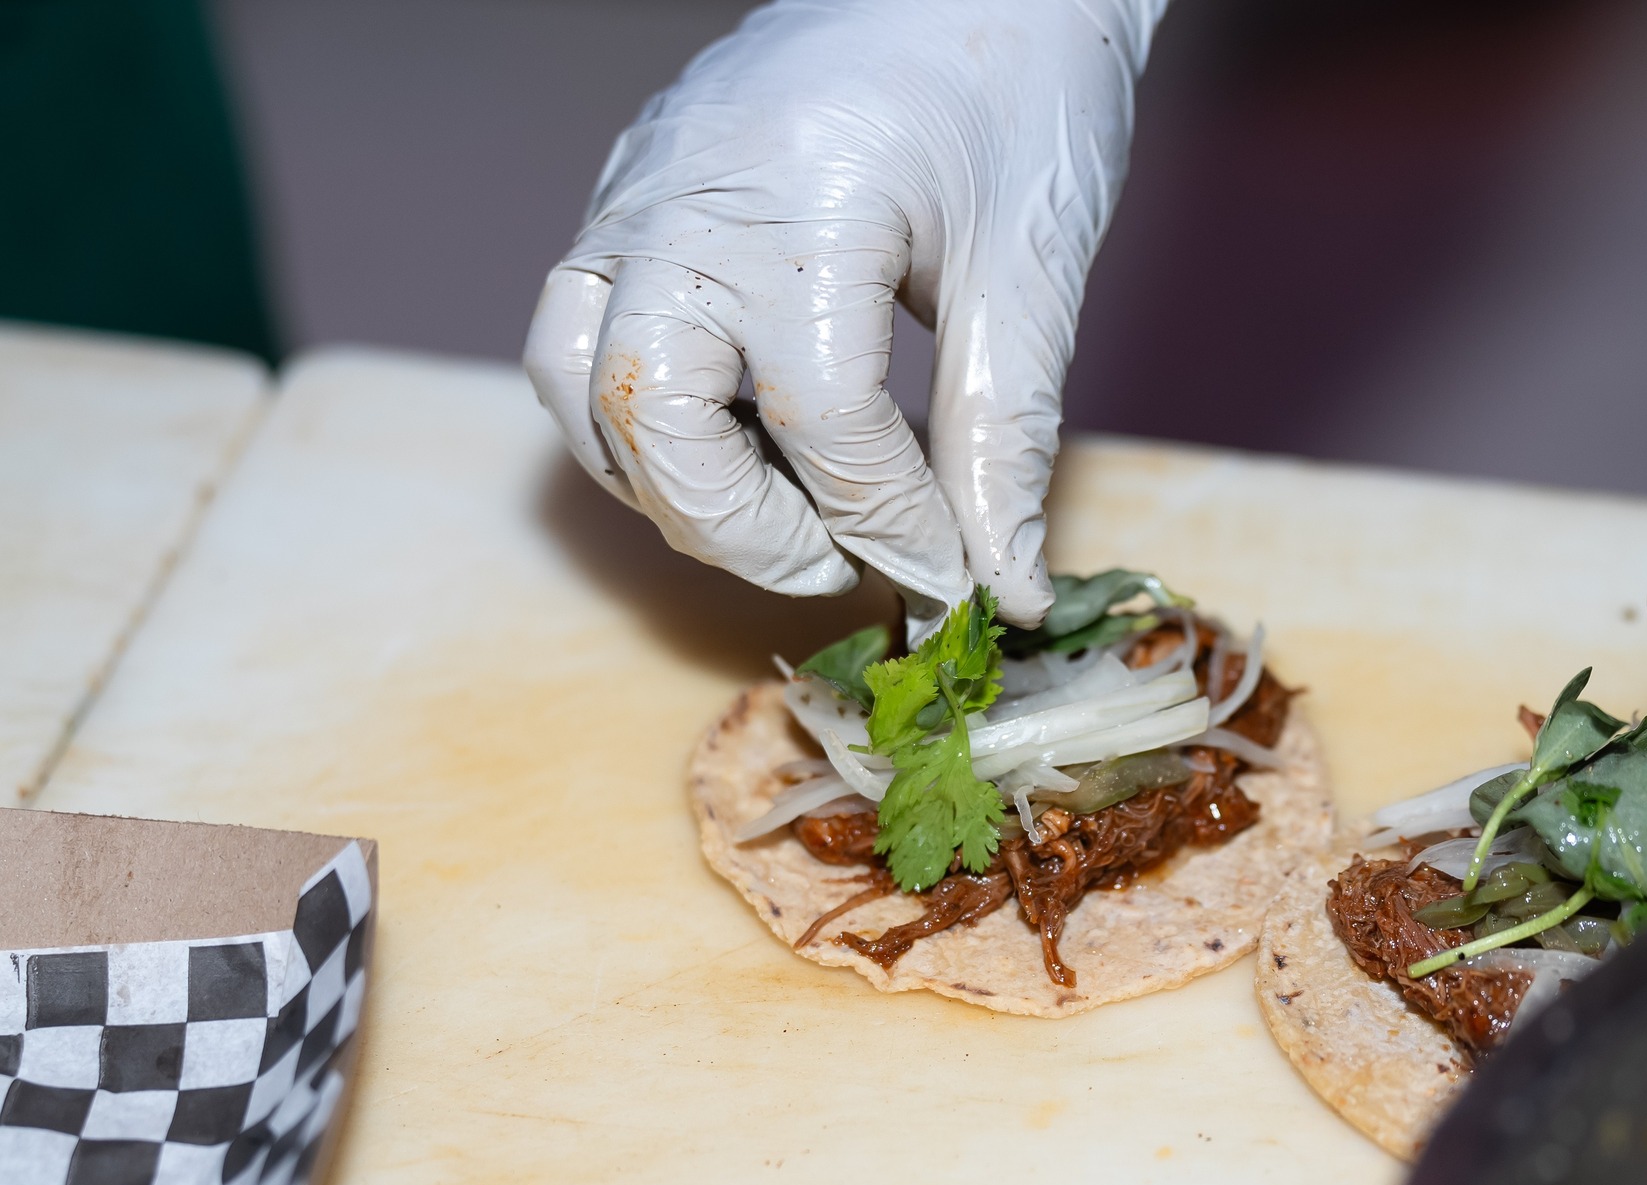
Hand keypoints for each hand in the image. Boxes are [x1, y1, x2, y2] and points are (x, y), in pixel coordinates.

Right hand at [523, 0, 1165, 636]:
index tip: (949, 580)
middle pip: (648, 416)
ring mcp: (637, 191)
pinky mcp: (625, 193)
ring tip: (785, 513)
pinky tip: (740, 438)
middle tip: (841, 560)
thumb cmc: (1018, 94)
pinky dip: (640, 415)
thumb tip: (1002, 589)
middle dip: (741, 530)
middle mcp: (688, 201)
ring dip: (668, 483)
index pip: (820, 424)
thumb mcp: (1031, 274)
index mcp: (805, 207)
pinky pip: (580, 329)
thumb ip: (1005, 440)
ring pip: (577, 383)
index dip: (888, 527)